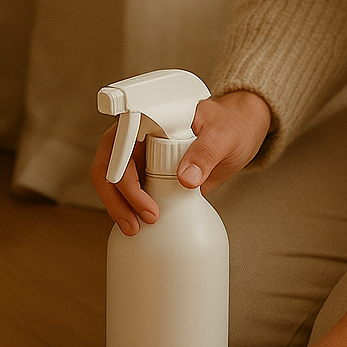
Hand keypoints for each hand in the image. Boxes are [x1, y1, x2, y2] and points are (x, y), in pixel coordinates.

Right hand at [91, 89, 270, 233]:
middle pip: (108, 167)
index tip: (145, 201)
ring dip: (117, 206)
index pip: (120, 145)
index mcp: (149, 119)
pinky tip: (137, 223)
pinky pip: (126, 191)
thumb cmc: (229, 125)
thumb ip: (205, 153)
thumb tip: (185, 179)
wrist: (238, 132)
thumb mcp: (223, 136)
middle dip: (116, 197)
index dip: (124, 174)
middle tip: (138, 222)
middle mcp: (137, 136)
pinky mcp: (146, 174)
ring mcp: (139, 156)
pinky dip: (127, 208)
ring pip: (111, 182)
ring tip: (134, 227)